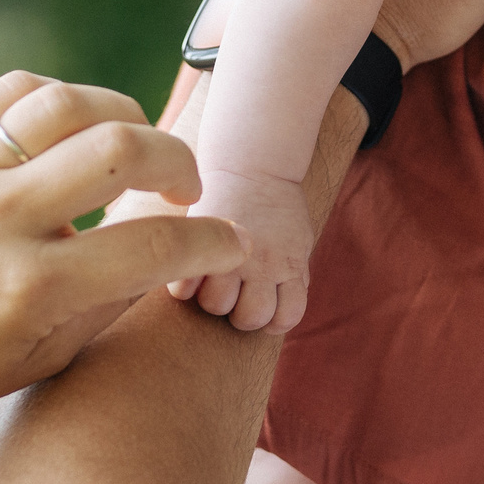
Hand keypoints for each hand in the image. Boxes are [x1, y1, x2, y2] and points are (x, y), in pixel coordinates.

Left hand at [0, 73, 245, 441]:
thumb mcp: (36, 362)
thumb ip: (108, 302)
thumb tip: (171, 253)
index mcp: (27, 291)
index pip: (152, 246)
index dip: (210, 242)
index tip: (228, 242)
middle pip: (122, 150)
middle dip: (179, 163)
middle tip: (185, 188)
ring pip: (69, 102)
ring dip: (124, 118)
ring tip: (134, 148)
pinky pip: (11, 91)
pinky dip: (58, 100)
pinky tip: (71, 129)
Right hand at [185, 172, 313, 334]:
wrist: (253, 164)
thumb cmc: (276, 206)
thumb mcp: (299, 241)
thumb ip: (294, 275)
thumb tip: (284, 310)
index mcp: (290, 266)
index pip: (287, 316)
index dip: (274, 320)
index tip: (261, 304)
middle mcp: (264, 265)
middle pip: (249, 318)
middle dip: (240, 313)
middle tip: (233, 292)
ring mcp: (231, 254)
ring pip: (215, 305)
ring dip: (211, 299)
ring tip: (211, 280)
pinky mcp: (201, 240)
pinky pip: (184, 286)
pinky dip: (183, 286)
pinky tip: (190, 271)